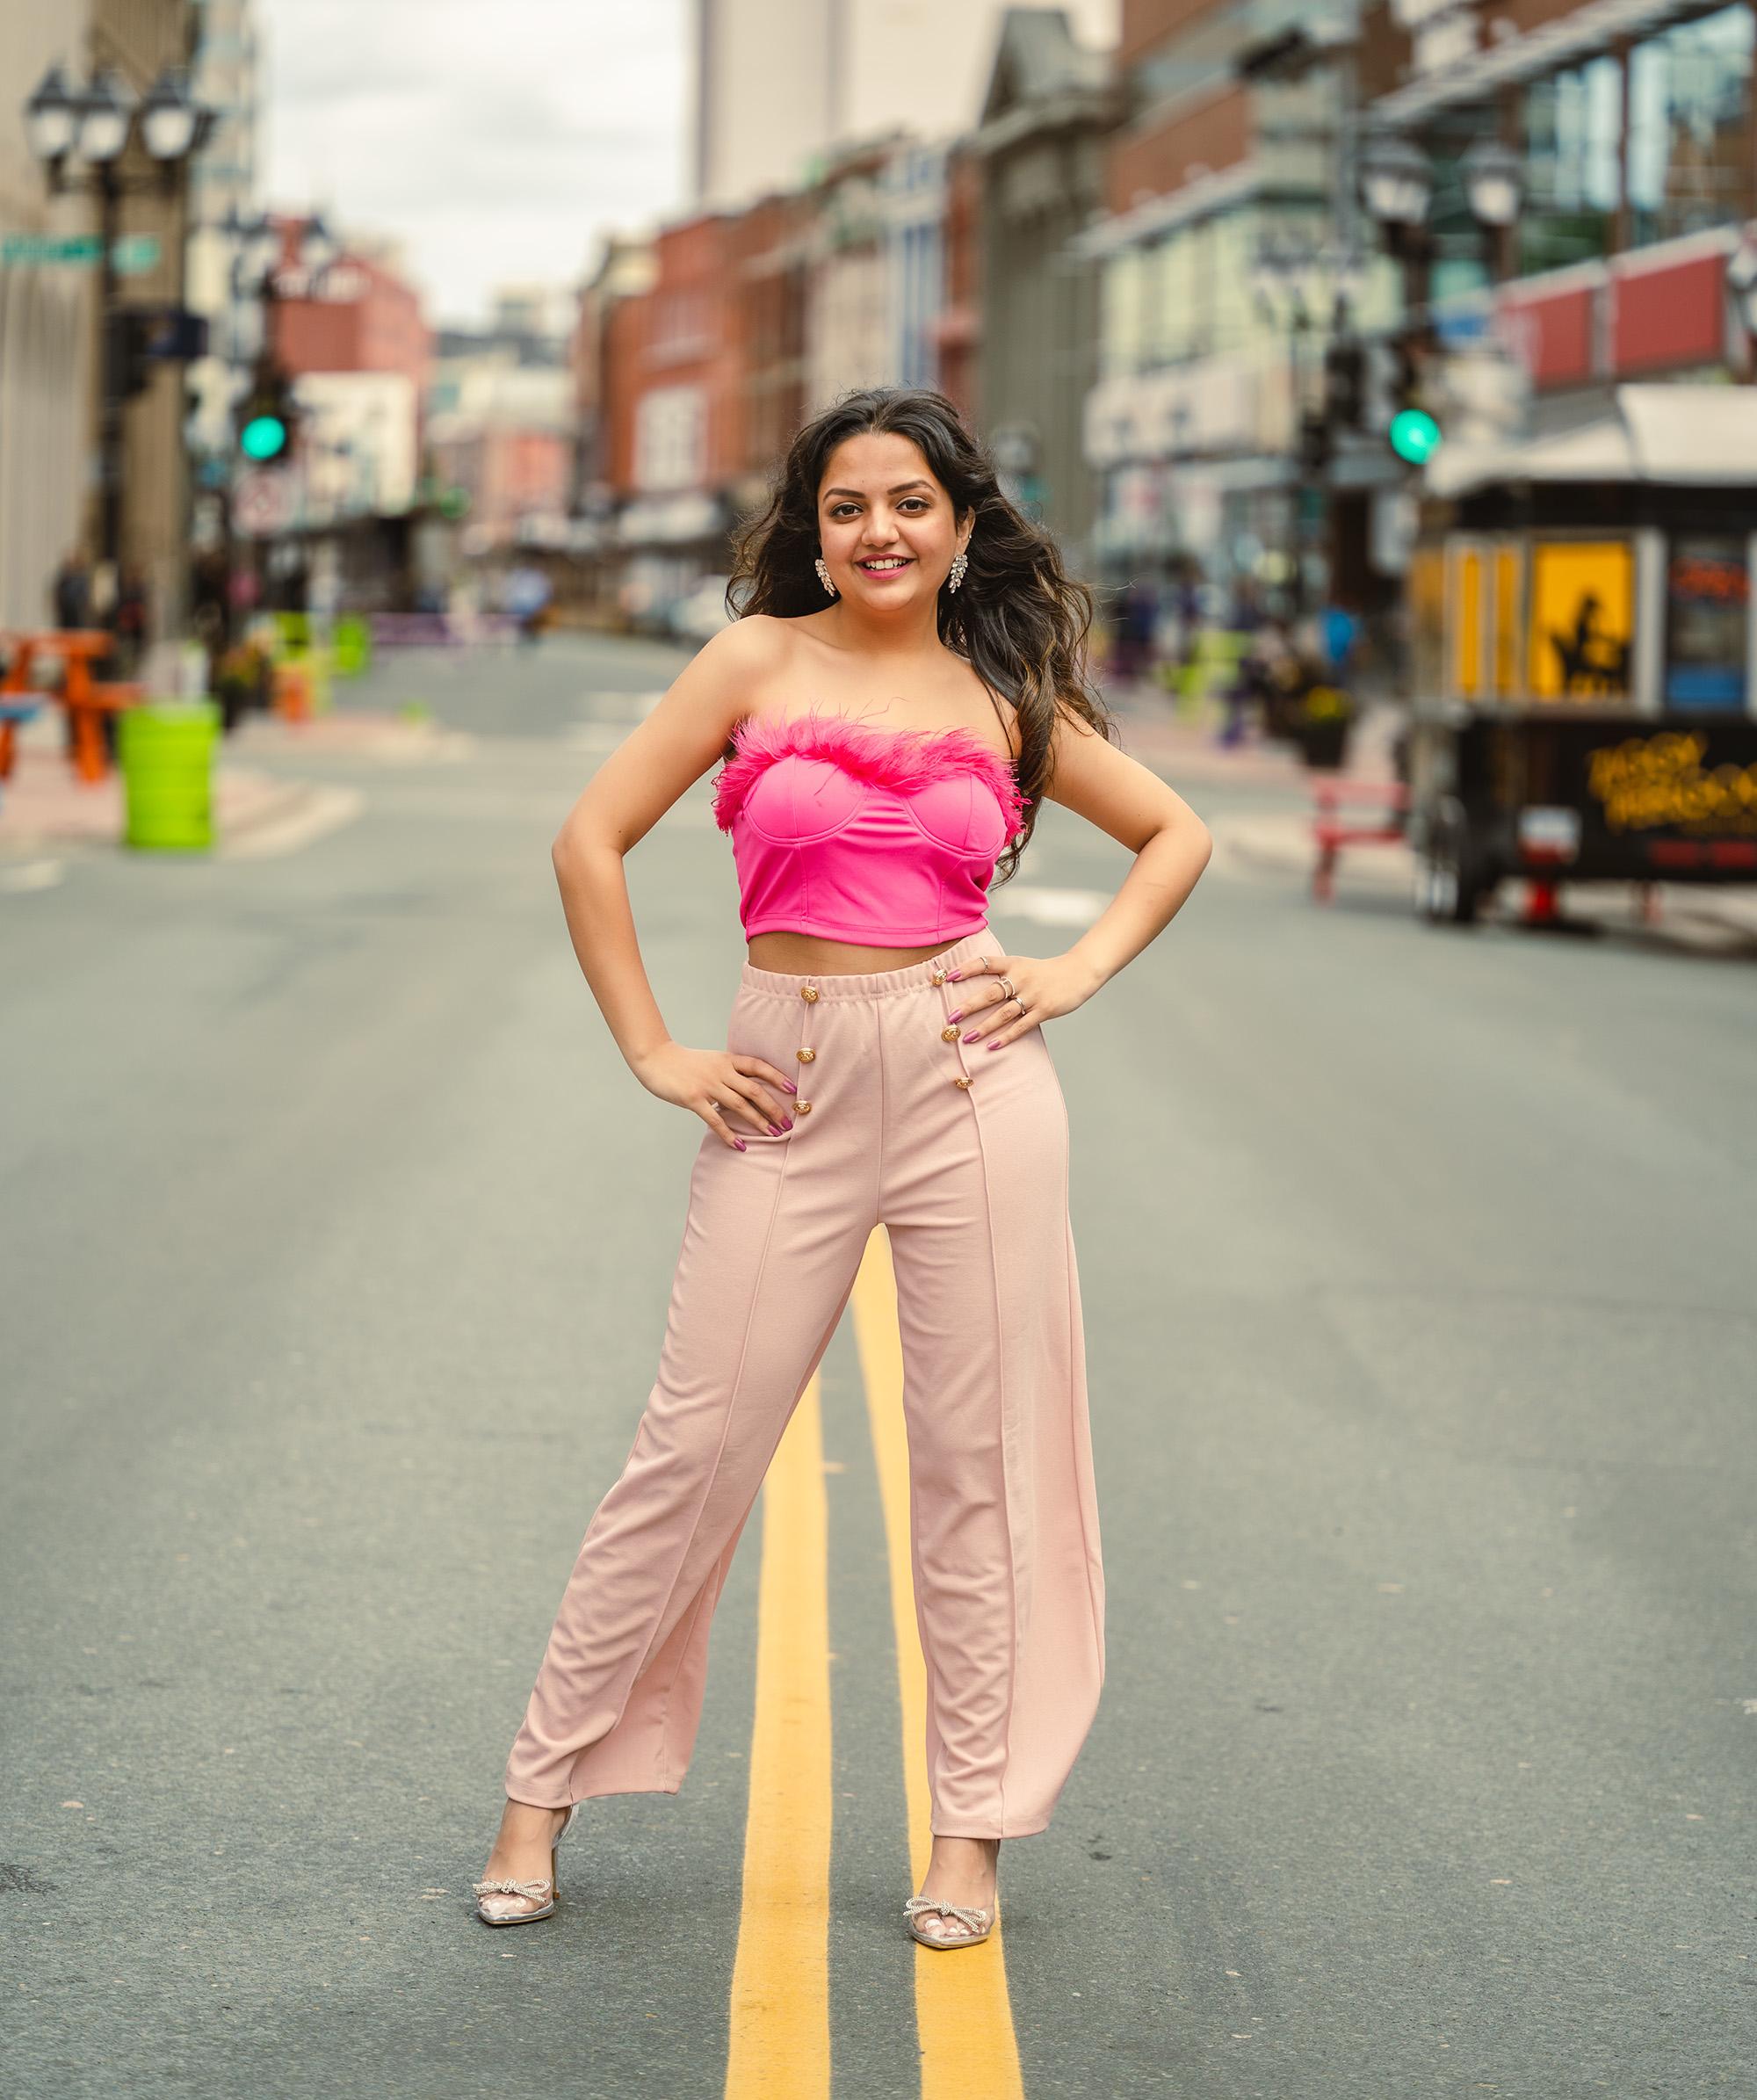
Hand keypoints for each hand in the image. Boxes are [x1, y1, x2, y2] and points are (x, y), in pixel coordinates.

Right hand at [633, 1041, 798, 1150]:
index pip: (758, 1066)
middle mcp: (721, 1071)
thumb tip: (751, 1090)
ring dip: (758, 1122)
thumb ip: (730, 1072)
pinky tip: (740, 1145)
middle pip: (755, 1090)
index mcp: (727, 1060)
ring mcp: (708, 1085)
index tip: (794, 1090)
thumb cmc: (685, 1063)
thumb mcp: (712, 1061)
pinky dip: (730, 1135)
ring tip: (773, 1134)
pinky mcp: (693, 1099)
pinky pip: (716, 1120)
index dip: (777, 1077)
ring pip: (740, 1106)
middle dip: (774, 1108)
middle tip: (788, 1123)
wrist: (656, 1059)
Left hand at [945, 950, 1097, 1049]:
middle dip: (969, 1006)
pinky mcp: (1044, 1010)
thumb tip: (976, 992)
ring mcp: (1033, 995)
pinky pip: (1021, 1026)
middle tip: (951, 1017)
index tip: (947, 977)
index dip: (966, 969)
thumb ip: (1003, 975)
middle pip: (990, 993)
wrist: (1079, 972)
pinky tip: (991, 1046)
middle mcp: (1021, 978)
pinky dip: (1006, 1037)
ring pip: (1003, 1013)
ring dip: (984, 1027)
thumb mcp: (1024, 966)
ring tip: (966, 1038)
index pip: (985, 963)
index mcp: (1014, 964)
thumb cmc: (1046, 973)